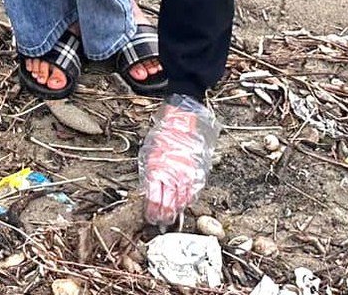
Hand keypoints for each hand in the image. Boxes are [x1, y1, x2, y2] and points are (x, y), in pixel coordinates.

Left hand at [140, 95, 217, 226]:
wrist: (181, 123)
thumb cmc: (163, 137)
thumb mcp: (149, 155)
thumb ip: (151, 175)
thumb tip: (149, 193)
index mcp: (157, 170)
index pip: (154, 199)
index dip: (153, 211)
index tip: (150, 218)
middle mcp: (173, 175)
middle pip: (169, 204)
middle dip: (164, 216)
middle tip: (161, 224)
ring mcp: (187, 175)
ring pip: (182, 201)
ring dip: (176, 210)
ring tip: (171, 218)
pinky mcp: (197, 173)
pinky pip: (192, 192)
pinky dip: (187, 200)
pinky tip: (183, 204)